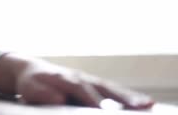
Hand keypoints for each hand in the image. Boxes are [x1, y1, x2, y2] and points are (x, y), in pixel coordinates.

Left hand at [0, 53, 153, 109]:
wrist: (30, 69)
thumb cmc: (31, 83)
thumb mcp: (30, 89)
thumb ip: (42, 95)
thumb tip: (59, 99)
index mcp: (64, 79)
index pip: (81, 91)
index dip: (93, 101)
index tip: (104, 111)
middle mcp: (80, 77)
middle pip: (103, 88)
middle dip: (120, 98)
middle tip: (139, 108)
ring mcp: (88, 80)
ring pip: (112, 88)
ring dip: (130, 97)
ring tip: (148, 105)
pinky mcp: (93, 84)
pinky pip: (113, 90)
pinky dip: (128, 96)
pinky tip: (145, 103)